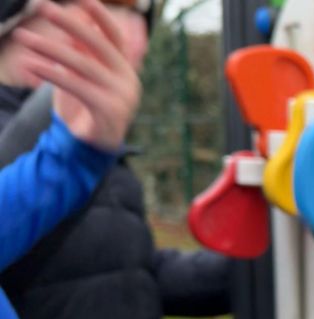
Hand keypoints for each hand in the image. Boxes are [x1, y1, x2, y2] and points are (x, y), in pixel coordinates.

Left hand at [13, 0, 139, 150]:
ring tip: (24, 37)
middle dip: (70, 24)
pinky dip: (50, 73)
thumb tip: (70, 27)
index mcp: (125, 70)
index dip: (101, 17)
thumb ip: (80, 54)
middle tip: (44, 8)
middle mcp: (129, 80)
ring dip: (49, 48)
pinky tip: (30, 64)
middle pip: (99, 45)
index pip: (115, 38)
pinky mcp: (107, 110)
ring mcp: (121, 96)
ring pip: (82, 64)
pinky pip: (75, 85)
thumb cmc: (85, 108)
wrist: (92, 149)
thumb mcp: (81, 77)